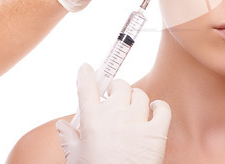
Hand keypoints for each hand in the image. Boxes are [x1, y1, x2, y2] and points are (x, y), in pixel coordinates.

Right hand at [56, 64, 170, 163]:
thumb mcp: (75, 158)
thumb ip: (68, 138)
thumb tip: (61, 125)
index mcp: (92, 120)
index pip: (87, 87)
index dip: (86, 75)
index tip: (86, 68)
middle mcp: (116, 116)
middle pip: (119, 86)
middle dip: (116, 88)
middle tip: (113, 94)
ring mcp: (137, 123)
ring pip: (140, 95)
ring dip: (135, 99)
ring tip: (131, 108)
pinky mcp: (157, 133)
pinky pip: (162, 109)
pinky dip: (159, 108)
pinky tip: (154, 112)